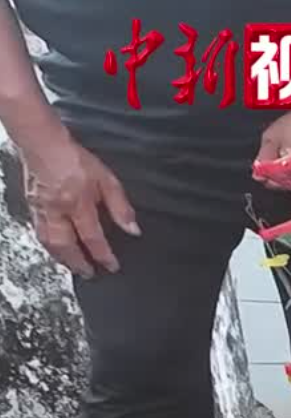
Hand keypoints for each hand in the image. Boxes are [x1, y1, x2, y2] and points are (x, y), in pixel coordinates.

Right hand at [22, 132, 136, 276]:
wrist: (42, 143)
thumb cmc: (74, 159)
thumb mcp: (107, 180)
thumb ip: (120, 207)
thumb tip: (133, 230)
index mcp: (78, 204)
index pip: (92, 238)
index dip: (103, 255)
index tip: (112, 266)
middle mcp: (57, 211)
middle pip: (66, 247)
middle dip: (79, 264)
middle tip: (89, 274)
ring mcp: (41, 210)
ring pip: (50, 243)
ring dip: (62, 258)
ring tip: (74, 266)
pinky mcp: (31, 206)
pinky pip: (40, 233)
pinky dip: (50, 246)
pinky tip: (58, 249)